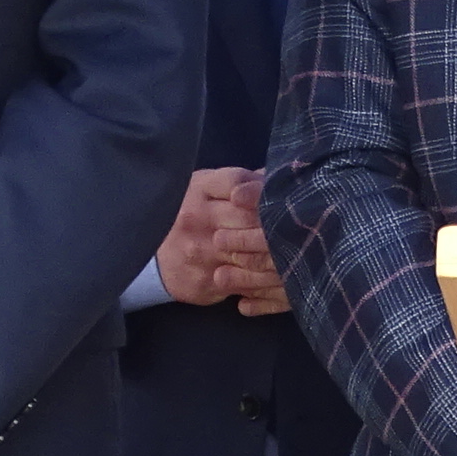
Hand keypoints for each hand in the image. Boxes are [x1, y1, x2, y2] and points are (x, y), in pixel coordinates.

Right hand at [157, 167, 288, 315]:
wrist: (152, 260)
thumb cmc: (191, 216)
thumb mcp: (207, 190)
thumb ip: (243, 182)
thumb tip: (282, 175)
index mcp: (198, 190)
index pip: (238, 183)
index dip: (265, 190)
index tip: (282, 197)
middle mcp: (196, 218)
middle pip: (250, 217)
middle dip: (278, 223)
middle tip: (304, 226)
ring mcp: (199, 250)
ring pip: (251, 252)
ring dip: (279, 253)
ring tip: (302, 251)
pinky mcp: (205, 279)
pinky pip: (246, 281)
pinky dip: (270, 280)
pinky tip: (287, 277)